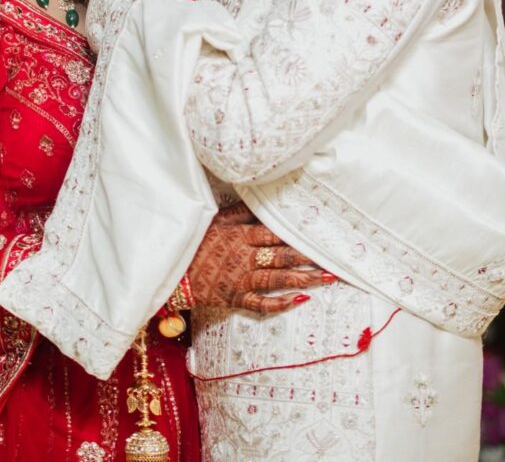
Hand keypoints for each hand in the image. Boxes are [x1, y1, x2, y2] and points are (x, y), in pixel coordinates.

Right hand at [188, 203, 330, 314]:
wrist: (171, 270)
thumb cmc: (193, 241)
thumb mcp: (214, 220)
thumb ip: (239, 212)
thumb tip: (261, 201)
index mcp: (240, 235)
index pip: (274, 234)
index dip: (296, 236)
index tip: (317, 235)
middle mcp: (244, 257)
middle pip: (281, 256)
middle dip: (308, 258)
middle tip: (332, 260)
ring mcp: (240, 279)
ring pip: (277, 279)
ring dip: (303, 279)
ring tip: (325, 279)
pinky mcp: (234, 298)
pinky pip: (260, 303)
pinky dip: (279, 303)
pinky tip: (297, 301)